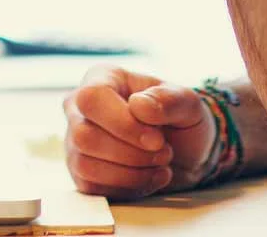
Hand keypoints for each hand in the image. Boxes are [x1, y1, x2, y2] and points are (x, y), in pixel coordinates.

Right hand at [62, 66, 215, 199]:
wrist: (186, 154)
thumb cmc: (182, 121)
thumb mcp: (189, 104)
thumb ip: (170, 100)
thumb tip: (139, 106)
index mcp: (103, 78)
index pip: (92, 98)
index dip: (123, 124)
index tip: (157, 139)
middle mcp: (81, 108)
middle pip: (84, 136)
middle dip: (132, 153)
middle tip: (164, 152)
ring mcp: (76, 142)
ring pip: (85, 165)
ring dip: (131, 173)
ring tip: (159, 164)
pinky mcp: (81, 172)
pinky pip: (92, 187)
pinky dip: (127, 187)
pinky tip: (149, 177)